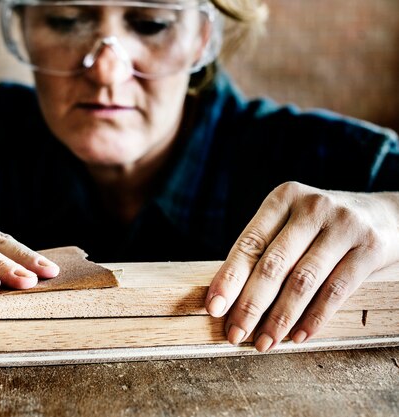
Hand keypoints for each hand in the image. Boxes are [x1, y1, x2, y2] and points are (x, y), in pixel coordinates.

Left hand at [205, 182, 398, 351]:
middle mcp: (312, 207)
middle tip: (235, 334)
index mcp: (284, 197)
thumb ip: (265, 250)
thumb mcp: (293, 223)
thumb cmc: (323, 226)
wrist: (386, 214)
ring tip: (264, 342)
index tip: (213, 308)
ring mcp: (344, 226)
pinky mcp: (371, 247)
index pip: (249, 243)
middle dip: (250, 305)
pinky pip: (336, 291)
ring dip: (280, 318)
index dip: (229, 278)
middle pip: (273, 264)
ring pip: (303, 281)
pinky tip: (297, 336)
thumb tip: (228, 299)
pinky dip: (313, 318)